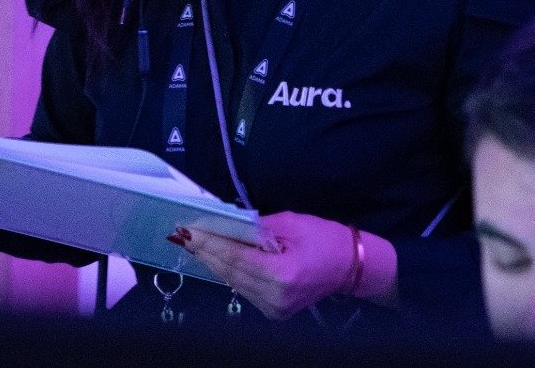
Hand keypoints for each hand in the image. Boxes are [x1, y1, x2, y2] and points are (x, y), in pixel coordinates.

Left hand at [174, 211, 361, 320]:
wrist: (350, 267)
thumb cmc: (324, 238)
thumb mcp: (290, 223)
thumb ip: (255, 227)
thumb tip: (223, 225)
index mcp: (282, 274)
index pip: (234, 257)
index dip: (209, 243)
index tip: (188, 230)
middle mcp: (275, 297)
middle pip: (229, 272)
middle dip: (206, 251)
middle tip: (184, 234)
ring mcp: (274, 309)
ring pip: (232, 282)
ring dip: (213, 262)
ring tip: (196, 242)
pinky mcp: (273, 312)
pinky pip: (243, 289)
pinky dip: (229, 272)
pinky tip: (217, 257)